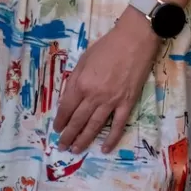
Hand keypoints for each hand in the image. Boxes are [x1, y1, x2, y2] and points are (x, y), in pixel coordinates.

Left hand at [53, 8, 161, 154]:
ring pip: (94, 126)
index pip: (66, 108)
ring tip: (75, 150)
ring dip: (83, 140)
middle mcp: (94, 96)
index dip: (60, 120)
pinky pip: (118, 125)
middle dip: (68, 135)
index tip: (56, 129)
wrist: (134, 40)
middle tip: (62, 146)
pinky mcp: (127, 103)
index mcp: (81, 83)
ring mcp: (111, 101)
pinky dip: (111, 139)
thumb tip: (69, 96)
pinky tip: (105, 149)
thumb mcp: (84, 58)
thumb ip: (76, 78)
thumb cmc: (107, 45)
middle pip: (78, 120)